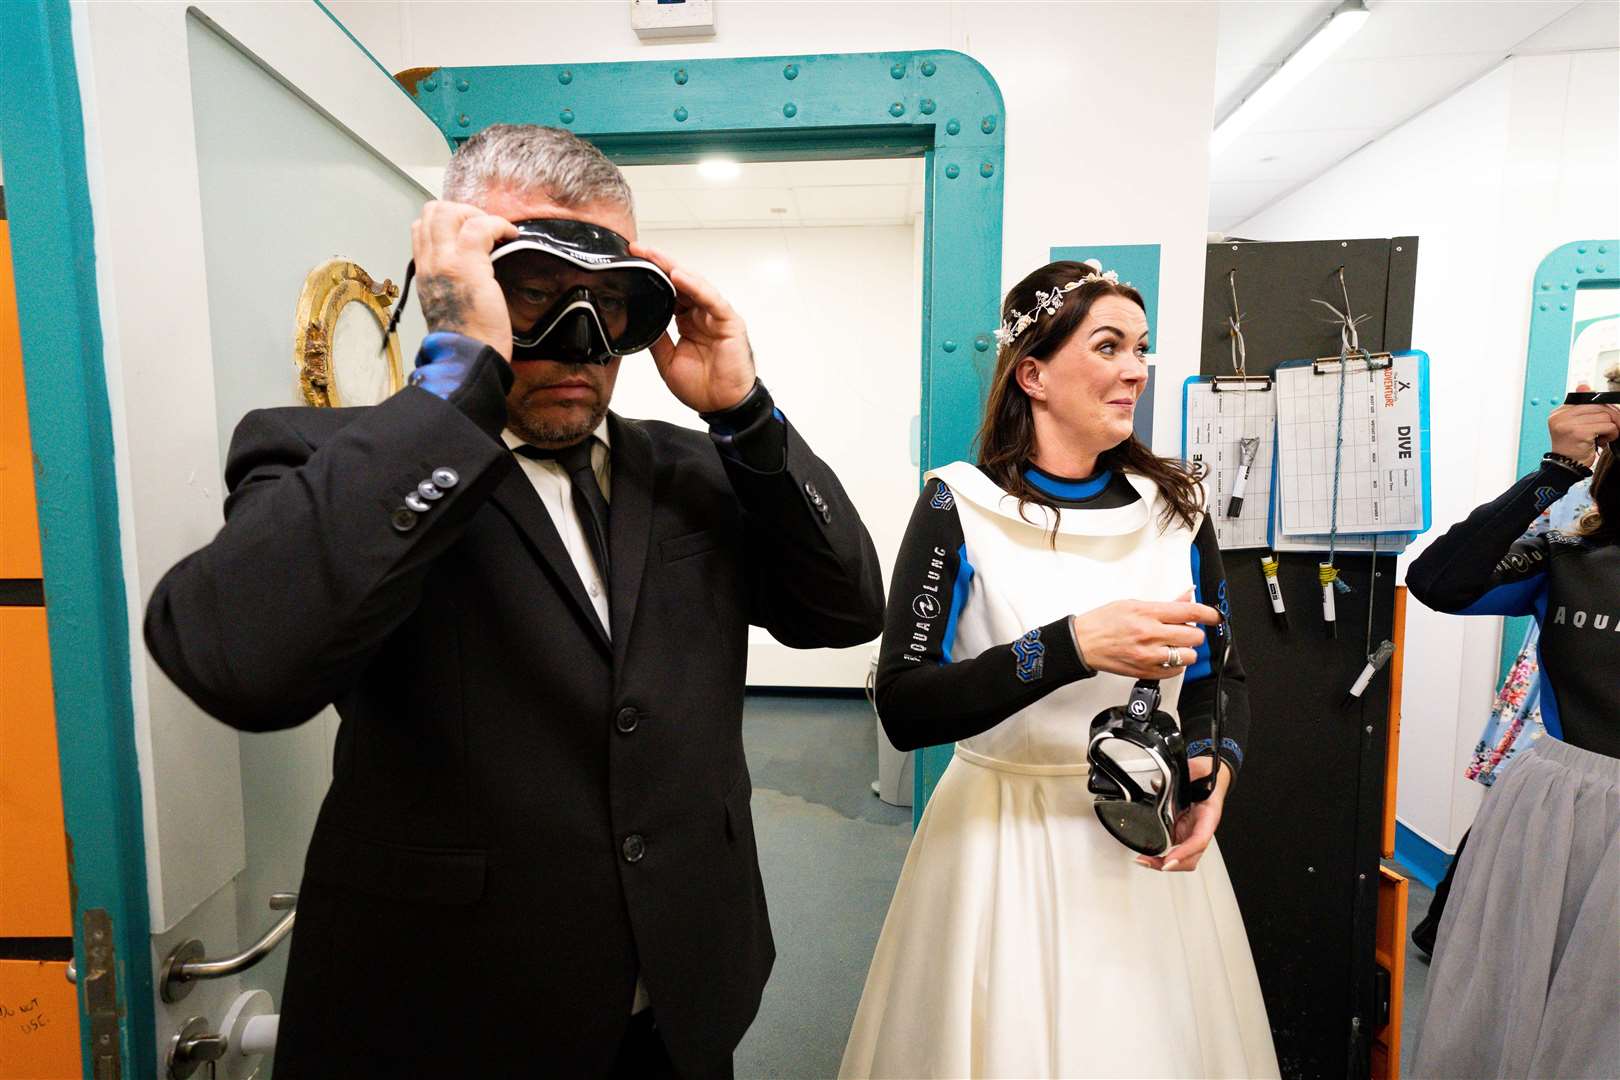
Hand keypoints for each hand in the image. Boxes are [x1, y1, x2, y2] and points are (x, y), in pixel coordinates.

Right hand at [411, 201, 518, 359]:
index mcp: (424, 272)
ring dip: (479, 214)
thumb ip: (448, 283)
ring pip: (450, 212)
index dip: (446, 221)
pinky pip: (480, 226)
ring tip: (497, 230)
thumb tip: (466, 272)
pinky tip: (511, 236)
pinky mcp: (468, 265)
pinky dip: (499, 224)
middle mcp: (429, 263)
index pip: (421, 228)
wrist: (467, 357)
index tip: (469, 231)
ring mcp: (446, 261)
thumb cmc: (465, 339)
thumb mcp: (445, 305)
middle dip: (461, 211)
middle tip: (484, 227)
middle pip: (433, 212)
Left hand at [629, 242, 756, 412]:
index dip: (652, 277)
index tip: (631, 263)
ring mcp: (715, 316)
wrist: (722, 406)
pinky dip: (696, 287)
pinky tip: (679, 277)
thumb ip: (656, 338)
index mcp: (687, 322)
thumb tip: (637, 320)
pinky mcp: (729, 322)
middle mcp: (701, 315)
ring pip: (695, 285)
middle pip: (680, 282)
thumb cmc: (703, 387)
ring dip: (674, 269)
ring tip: (654, 257)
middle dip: (659, 265)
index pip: (669, 292)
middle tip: (638, 250)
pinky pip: (712, 300)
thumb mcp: (666, 361)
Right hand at [1069, 591, 1218, 678]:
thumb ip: (1163, 603)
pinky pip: (1175, 671)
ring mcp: (1149, 655)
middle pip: (1193, 636)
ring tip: (1175, 646)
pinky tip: (1166, 657)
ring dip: (1186, 651)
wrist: (1082, 643)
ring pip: (1188, 656)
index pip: (1189, 612)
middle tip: (1186, 631)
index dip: (1209, 614)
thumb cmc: (1103, 622)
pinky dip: (1176, 665)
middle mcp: (1150, 634)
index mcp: (1148, 614)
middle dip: (1195, 633)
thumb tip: (1186, 597)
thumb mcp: (1132, 603)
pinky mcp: (1146, 671)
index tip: (1214, 616)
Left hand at [1136, 756, 1229, 871]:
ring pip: (1182, 857)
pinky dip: (1161, 854)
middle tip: (1147, 862)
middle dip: (1170, 864)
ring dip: (1164, 863)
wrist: (1212, 774)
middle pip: (1190, 857)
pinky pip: (1173, 848)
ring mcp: (1191, 832)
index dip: (1184, 852)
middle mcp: (1201, 828)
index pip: (1199, 840)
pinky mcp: (1182, 831)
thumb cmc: (1209, 775)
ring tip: (1144, 861)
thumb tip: (1159, 782)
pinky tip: (1149, 854)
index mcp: (1209, 816)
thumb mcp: (1198, 769)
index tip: (1169, 860)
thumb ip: (1184, 773)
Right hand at [1548, 383, 1619, 465]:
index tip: (1604, 418)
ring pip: (1605, 415)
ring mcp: (1568, 424)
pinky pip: (1607, 426)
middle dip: (1610, 417)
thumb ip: (1581, 406)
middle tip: (1609, 429)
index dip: (1601, 408)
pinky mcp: (1579, 432)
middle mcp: (1561, 416)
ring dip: (1610, 427)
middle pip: (1598, 406)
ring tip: (1602, 437)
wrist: (1565, 468)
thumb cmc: (1572, 448)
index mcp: (1559, 412)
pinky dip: (1610, 434)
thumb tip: (1584, 385)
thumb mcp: (1574, 424)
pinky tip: (1602, 441)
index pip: (1587, 399)